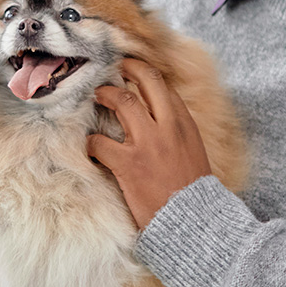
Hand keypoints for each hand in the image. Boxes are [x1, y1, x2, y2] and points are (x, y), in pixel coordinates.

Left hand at [87, 58, 212, 228]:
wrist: (194, 219)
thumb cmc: (193, 190)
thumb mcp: (194, 151)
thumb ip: (178, 131)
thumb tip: (161, 119)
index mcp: (185, 124)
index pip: (165, 87)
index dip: (147, 74)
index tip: (135, 70)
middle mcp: (168, 127)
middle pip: (147, 81)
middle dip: (128, 68)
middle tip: (116, 67)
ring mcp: (147, 143)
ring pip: (122, 101)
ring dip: (106, 94)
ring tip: (97, 95)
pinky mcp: (128, 163)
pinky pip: (100, 142)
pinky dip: (92, 142)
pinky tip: (91, 146)